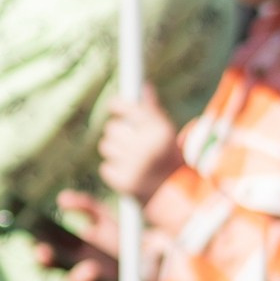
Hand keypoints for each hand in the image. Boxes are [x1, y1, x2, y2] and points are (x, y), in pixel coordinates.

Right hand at [33, 190, 121, 280]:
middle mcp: (81, 274)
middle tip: (45, 254)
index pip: (50, 258)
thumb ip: (85, 206)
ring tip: (90, 267)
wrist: (154, 254)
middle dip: (49, 265)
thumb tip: (62, 198)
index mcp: (73, 258)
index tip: (37, 245)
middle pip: (56, 272)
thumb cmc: (123, 238)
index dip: (41, 253)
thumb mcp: (104, 219)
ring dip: (81, 279)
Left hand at [97, 87, 182, 206]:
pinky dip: (113, 169)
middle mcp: (147, 147)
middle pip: (112, 128)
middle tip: (129, 140)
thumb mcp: (165, 132)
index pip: (129, 109)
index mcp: (159, 131)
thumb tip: (144, 87)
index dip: (117, 105)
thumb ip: (152, 111)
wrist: (174, 192)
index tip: (112, 105)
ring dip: (114, 150)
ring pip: (106, 146)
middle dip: (118, 132)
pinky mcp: (124, 182)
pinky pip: (105, 167)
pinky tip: (128, 172)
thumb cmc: (167, 156)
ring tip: (130, 157)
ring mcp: (135, 166)